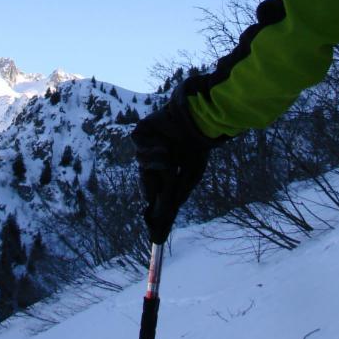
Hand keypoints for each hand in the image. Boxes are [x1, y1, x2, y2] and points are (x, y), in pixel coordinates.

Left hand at [131, 104, 217, 243]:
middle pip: (144, 178)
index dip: (153, 199)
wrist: (198, 122)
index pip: (154, 187)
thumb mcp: (191, 175)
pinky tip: (164, 148)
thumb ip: (178, 192)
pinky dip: (152, 151)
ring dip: (156, 165)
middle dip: (149, 188)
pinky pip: (140, 147)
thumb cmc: (197, 148)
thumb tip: (168, 211)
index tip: (153, 217)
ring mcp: (147, 144)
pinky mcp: (141, 132)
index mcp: (165, 166)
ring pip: (142, 163)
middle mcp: (154, 156)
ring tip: (170, 162)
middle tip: (154, 197)